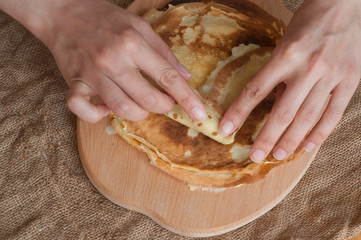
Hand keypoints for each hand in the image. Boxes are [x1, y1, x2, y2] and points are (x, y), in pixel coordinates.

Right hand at [0, 0, 205, 122]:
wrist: (61, 10)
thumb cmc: (104, 17)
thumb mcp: (139, 25)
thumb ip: (164, 52)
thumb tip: (185, 76)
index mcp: (132, 43)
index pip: (167, 77)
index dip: (187, 99)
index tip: (200, 115)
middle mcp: (113, 60)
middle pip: (147, 99)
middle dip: (163, 107)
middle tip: (165, 102)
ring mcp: (92, 73)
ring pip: (122, 109)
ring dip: (139, 114)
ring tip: (141, 105)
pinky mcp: (73, 82)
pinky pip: (83, 110)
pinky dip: (97, 116)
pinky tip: (106, 108)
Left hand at [220, 0, 360, 161]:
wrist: (344, 4)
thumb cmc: (307, 23)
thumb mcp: (283, 43)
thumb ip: (277, 75)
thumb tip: (269, 105)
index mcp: (285, 55)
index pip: (255, 90)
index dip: (239, 113)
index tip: (226, 129)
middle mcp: (308, 68)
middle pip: (282, 112)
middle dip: (267, 137)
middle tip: (256, 155)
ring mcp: (331, 76)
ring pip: (307, 117)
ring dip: (291, 140)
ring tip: (278, 155)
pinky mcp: (349, 81)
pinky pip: (333, 113)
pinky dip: (320, 132)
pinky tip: (307, 145)